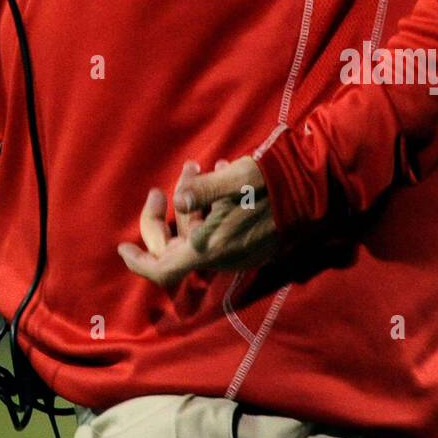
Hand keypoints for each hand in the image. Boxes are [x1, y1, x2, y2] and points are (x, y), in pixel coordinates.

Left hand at [117, 155, 281, 286]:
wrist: (314, 193)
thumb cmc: (272, 182)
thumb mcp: (234, 177)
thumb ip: (203, 190)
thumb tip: (180, 198)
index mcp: (212, 246)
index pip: (164, 270)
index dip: (139, 262)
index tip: (123, 247)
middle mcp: (222, 258)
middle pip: (175, 250)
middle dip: (163, 216)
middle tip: (161, 188)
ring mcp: (236, 255)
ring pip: (196, 237)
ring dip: (188, 205)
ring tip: (198, 168)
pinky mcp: (249, 246)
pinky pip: (216, 234)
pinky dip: (208, 210)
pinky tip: (217, 178)